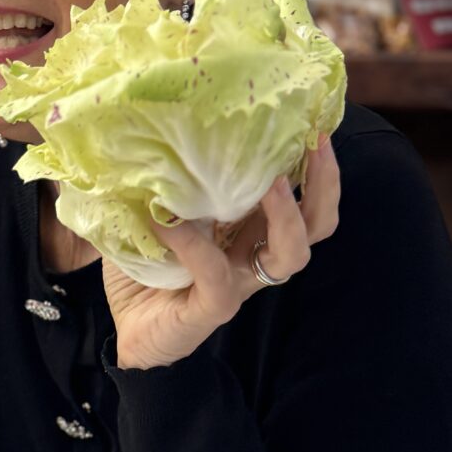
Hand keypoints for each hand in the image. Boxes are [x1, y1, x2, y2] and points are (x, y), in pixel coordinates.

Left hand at [103, 137, 340, 370]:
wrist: (128, 330)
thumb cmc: (146, 267)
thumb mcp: (155, 213)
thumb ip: (163, 182)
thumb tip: (148, 132)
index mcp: (249, 229)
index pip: (301, 197)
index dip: (315, 164)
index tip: (311, 120)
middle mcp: (254, 255)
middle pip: (317, 224)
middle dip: (323, 183)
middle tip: (316, 142)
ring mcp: (240, 284)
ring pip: (290, 254)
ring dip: (287, 214)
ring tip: (272, 182)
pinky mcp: (214, 310)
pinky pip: (217, 276)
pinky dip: (194, 246)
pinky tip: (168, 225)